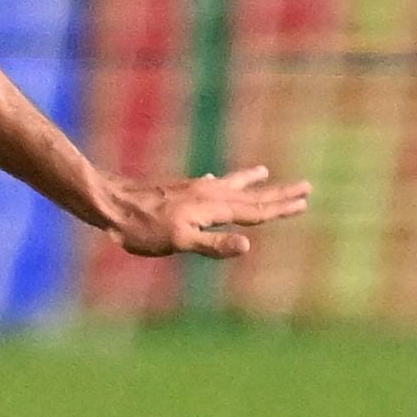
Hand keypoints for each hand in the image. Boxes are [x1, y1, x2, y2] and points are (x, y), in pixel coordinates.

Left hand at [99, 165, 311, 258]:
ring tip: (265, 171)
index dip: (280, 208)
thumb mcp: (180, 242)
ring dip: (251, 181)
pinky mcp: (179, 190)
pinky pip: (210, 184)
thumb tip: (249, 245)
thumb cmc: (143, 228)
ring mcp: (193, 190)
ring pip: (230, 185)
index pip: (255, 210)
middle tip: (305, 186)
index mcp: (213, 208)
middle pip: (250, 195)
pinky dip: (223, 182)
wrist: (110, 203)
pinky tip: (218, 178)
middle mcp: (208, 194)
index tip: (304, 202)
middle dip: (278, 193)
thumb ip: (214, 244)